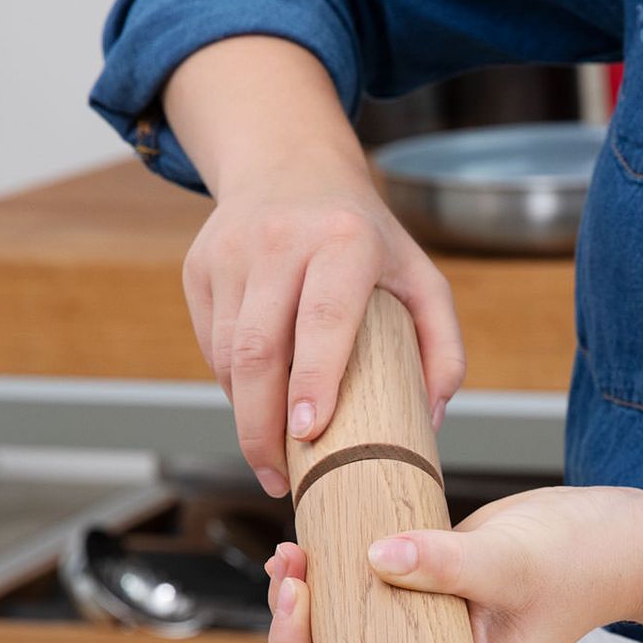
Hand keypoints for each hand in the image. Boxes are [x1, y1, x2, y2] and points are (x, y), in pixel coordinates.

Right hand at [182, 155, 463, 496]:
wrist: (290, 164)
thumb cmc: (366, 237)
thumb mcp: (420, 275)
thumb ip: (442, 346)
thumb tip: (430, 419)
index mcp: (345, 239)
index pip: (323, 318)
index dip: (313, 379)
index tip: (308, 433)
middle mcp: (282, 240)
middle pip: (260, 349)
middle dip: (262, 426)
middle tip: (280, 478)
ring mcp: (232, 251)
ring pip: (228, 354)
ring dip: (245, 414)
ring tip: (271, 454)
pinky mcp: (200, 266)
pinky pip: (212, 344)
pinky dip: (232, 384)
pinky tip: (257, 402)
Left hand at [263, 486, 642, 642]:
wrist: (610, 536)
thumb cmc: (578, 567)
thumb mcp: (511, 564)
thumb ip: (447, 563)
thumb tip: (376, 556)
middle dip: (299, 640)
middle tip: (293, 583)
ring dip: (301, 610)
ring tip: (288, 561)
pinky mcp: (415, 602)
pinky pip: (354, 606)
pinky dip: (323, 584)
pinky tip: (301, 554)